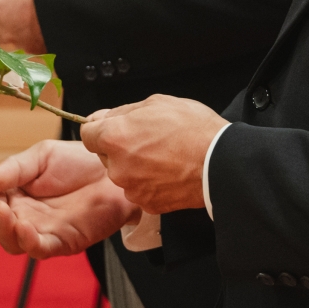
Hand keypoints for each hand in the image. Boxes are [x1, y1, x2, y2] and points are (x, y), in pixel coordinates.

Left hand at [0, 0, 44, 53]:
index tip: (6, 5)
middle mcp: (3, 31)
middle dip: (7, 25)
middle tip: (22, 14)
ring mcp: (21, 45)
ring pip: (14, 45)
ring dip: (20, 37)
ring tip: (36, 26)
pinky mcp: (39, 54)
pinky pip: (33, 51)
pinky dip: (37, 43)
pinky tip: (47, 33)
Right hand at [0, 139, 133, 256]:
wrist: (113, 168)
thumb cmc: (77, 162)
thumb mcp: (40, 156)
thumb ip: (13, 170)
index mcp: (12, 195)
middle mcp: (22, 216)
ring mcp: (41, 232)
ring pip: (12, 243)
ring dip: (3, 230)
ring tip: (2, 212)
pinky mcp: (63, 241)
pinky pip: (40, 249)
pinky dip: (29, 242)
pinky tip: (24, 229)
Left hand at [80, 95, 227, 214]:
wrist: (221, 163)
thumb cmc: (194, 130)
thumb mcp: (157, 103)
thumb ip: (123, 111)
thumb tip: (102, 116)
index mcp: (114, 137)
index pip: (87, 134)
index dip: (100, 128)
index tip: (113, 128)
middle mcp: (117, 166)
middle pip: (105, 155)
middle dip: (120, 147)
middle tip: (148, 139)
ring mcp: (132, 188)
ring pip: (123, 174)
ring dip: (135, 166)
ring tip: (163, 155)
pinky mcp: (147, 204)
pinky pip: (139, 190)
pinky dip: (149, 183)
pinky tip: (168, 172)